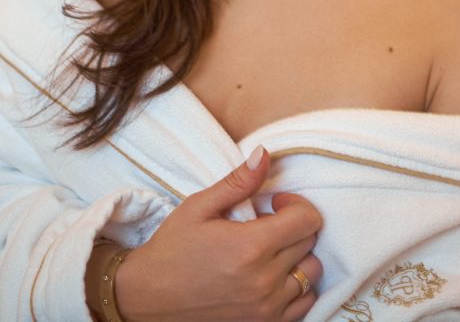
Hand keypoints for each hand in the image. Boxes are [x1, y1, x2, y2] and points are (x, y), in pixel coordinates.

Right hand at [114, 146, 322, 321]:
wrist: (148, 297)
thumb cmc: (172, 249)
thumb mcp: (199, 206)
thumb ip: (238, 181)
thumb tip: (264, 154)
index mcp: (251, 247)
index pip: (307, 219)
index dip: (294, 203)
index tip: (274, 202)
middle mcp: (264, 281)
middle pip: (310, 243)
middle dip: (293, 225)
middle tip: (265, 222)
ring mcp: (266, 308)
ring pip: (311, 272)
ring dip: (297, 255)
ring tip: (269, 249)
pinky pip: (304, 303)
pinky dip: (296, 286)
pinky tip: (272, 274)